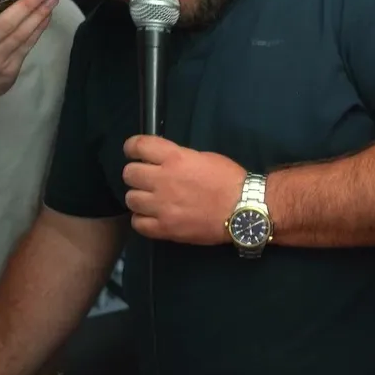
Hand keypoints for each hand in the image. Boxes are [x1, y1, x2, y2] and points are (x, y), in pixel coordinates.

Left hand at [122, 135, 244, 243]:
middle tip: (149, 179)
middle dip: (138, 174)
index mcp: (175, 158)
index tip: (135, 153)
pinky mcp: (165, 228)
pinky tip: (154, 216)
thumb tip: (163, 162)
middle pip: (129, 173)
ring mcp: (162, 206)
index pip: (137, 146)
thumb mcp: (205, 158)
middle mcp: (163, 180)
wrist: (245, 210)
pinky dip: (143, 219)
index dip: (132, 148)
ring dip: (140, 197)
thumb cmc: (230, 180)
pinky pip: (138, 223)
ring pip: (131, 199)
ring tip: (153, 200)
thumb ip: (179, 158)